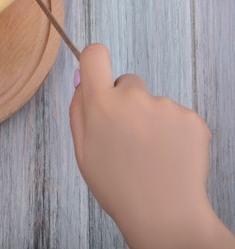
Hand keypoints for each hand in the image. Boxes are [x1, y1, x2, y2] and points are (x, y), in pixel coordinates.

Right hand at [70, 44, 234, 248]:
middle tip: (127, 137)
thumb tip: (83, 80)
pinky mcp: (191, 118)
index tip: (97, 70)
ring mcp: (165, 107)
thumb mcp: (82, 151)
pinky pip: (176, 115)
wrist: (164, 214)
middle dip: (125, 102)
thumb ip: (78, 111)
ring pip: (153, 103)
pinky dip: (172, 131)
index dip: (95, 60)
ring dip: (150, 121)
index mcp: (101, 105)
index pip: (95, 55)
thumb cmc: (118, 186)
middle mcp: (133, 99)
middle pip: (127, 82)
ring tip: (149, 154)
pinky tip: (167, 156)